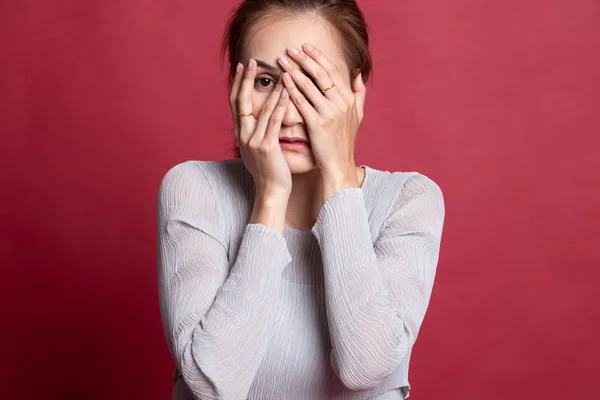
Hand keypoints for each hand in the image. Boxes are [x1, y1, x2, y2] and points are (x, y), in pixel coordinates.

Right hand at [230, 59, 291, 196]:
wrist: (271, 191)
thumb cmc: (268, 170)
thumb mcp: (256, 148)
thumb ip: (255, 131)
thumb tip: (256, 118)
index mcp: (239, 133)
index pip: (235, 102)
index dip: (237, 83)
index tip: (242, 66)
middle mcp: (242, 135)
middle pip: (241, 101)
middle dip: (245, 79)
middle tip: (251, 61)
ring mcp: (253, 141)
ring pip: (261, 109)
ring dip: (270, 88)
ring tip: (277, 72)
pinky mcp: (266, 147)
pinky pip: (274, 122)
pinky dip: (280, 105)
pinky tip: (287, 93)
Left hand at [277, 43, 366, 193]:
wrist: (339, 165)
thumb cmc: (344, 142)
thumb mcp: (357, 116)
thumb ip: (359, 93)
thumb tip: (358, 73)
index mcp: (350, 99)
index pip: (333, 71)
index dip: (319, 57)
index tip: (306, 47)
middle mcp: (341, 103)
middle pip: (321, 74)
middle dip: (304, 59)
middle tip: (290, 49)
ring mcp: (330, 113)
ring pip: (309, 85)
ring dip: (294, 69)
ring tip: (282, 60)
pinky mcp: (317, 124)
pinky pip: (302, 102)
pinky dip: (292, 89)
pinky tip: (283, 80)